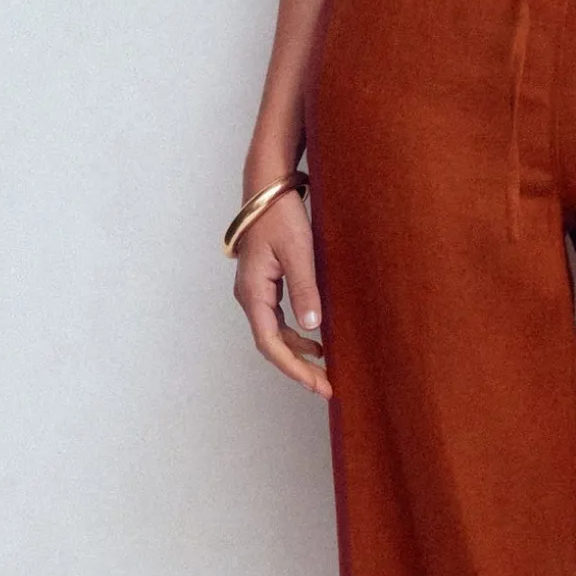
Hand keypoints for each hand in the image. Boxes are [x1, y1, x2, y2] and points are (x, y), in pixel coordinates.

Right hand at [233, 191, 332, 397]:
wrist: (267, 189)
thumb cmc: (281, 216)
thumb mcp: (299, 252)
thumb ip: (305, 290)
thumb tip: (312, 327)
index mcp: (253, 292)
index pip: (270, 343)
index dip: (293, 368)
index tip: (317, 384)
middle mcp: (249, 296)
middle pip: (271, 344)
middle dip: (297, 367)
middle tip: (326, 386)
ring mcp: (255, 291)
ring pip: (274, 333)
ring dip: (297, 353)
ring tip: (325, 368)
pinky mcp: (264, 284)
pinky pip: (277, 319)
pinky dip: (295, 334)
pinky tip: (316, 339)